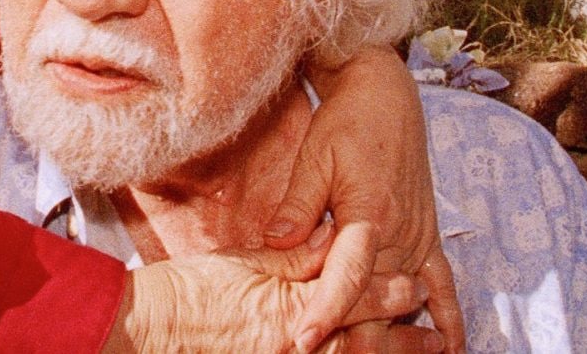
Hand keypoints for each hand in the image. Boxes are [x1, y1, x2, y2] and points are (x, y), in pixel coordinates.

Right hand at [98, 245, 442, 353]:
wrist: (152, 328)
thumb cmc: (192, 290)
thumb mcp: (245, 263)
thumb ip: (291, 257)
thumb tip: (328, 244)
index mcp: (290, 307)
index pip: (351, 297)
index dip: (387, 292)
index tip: (415, 285)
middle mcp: (293, 343)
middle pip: (359, 339)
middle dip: (397, 338)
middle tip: (435, 338)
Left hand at [266, 47, 465, 353]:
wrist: (384, 93)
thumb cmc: (345, 121)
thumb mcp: (314, 157)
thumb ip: (297, 206)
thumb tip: (274, 244)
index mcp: (370, 213)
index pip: (347, 277)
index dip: (326, 312)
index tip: (303, 341)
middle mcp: (402, 231)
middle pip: (379, 299)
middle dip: (356, 334)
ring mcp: (419, 235)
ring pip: (406, 298)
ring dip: (391, 332)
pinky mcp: (428, 233)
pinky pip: (443, 282)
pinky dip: (447, 314)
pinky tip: (451, 346)